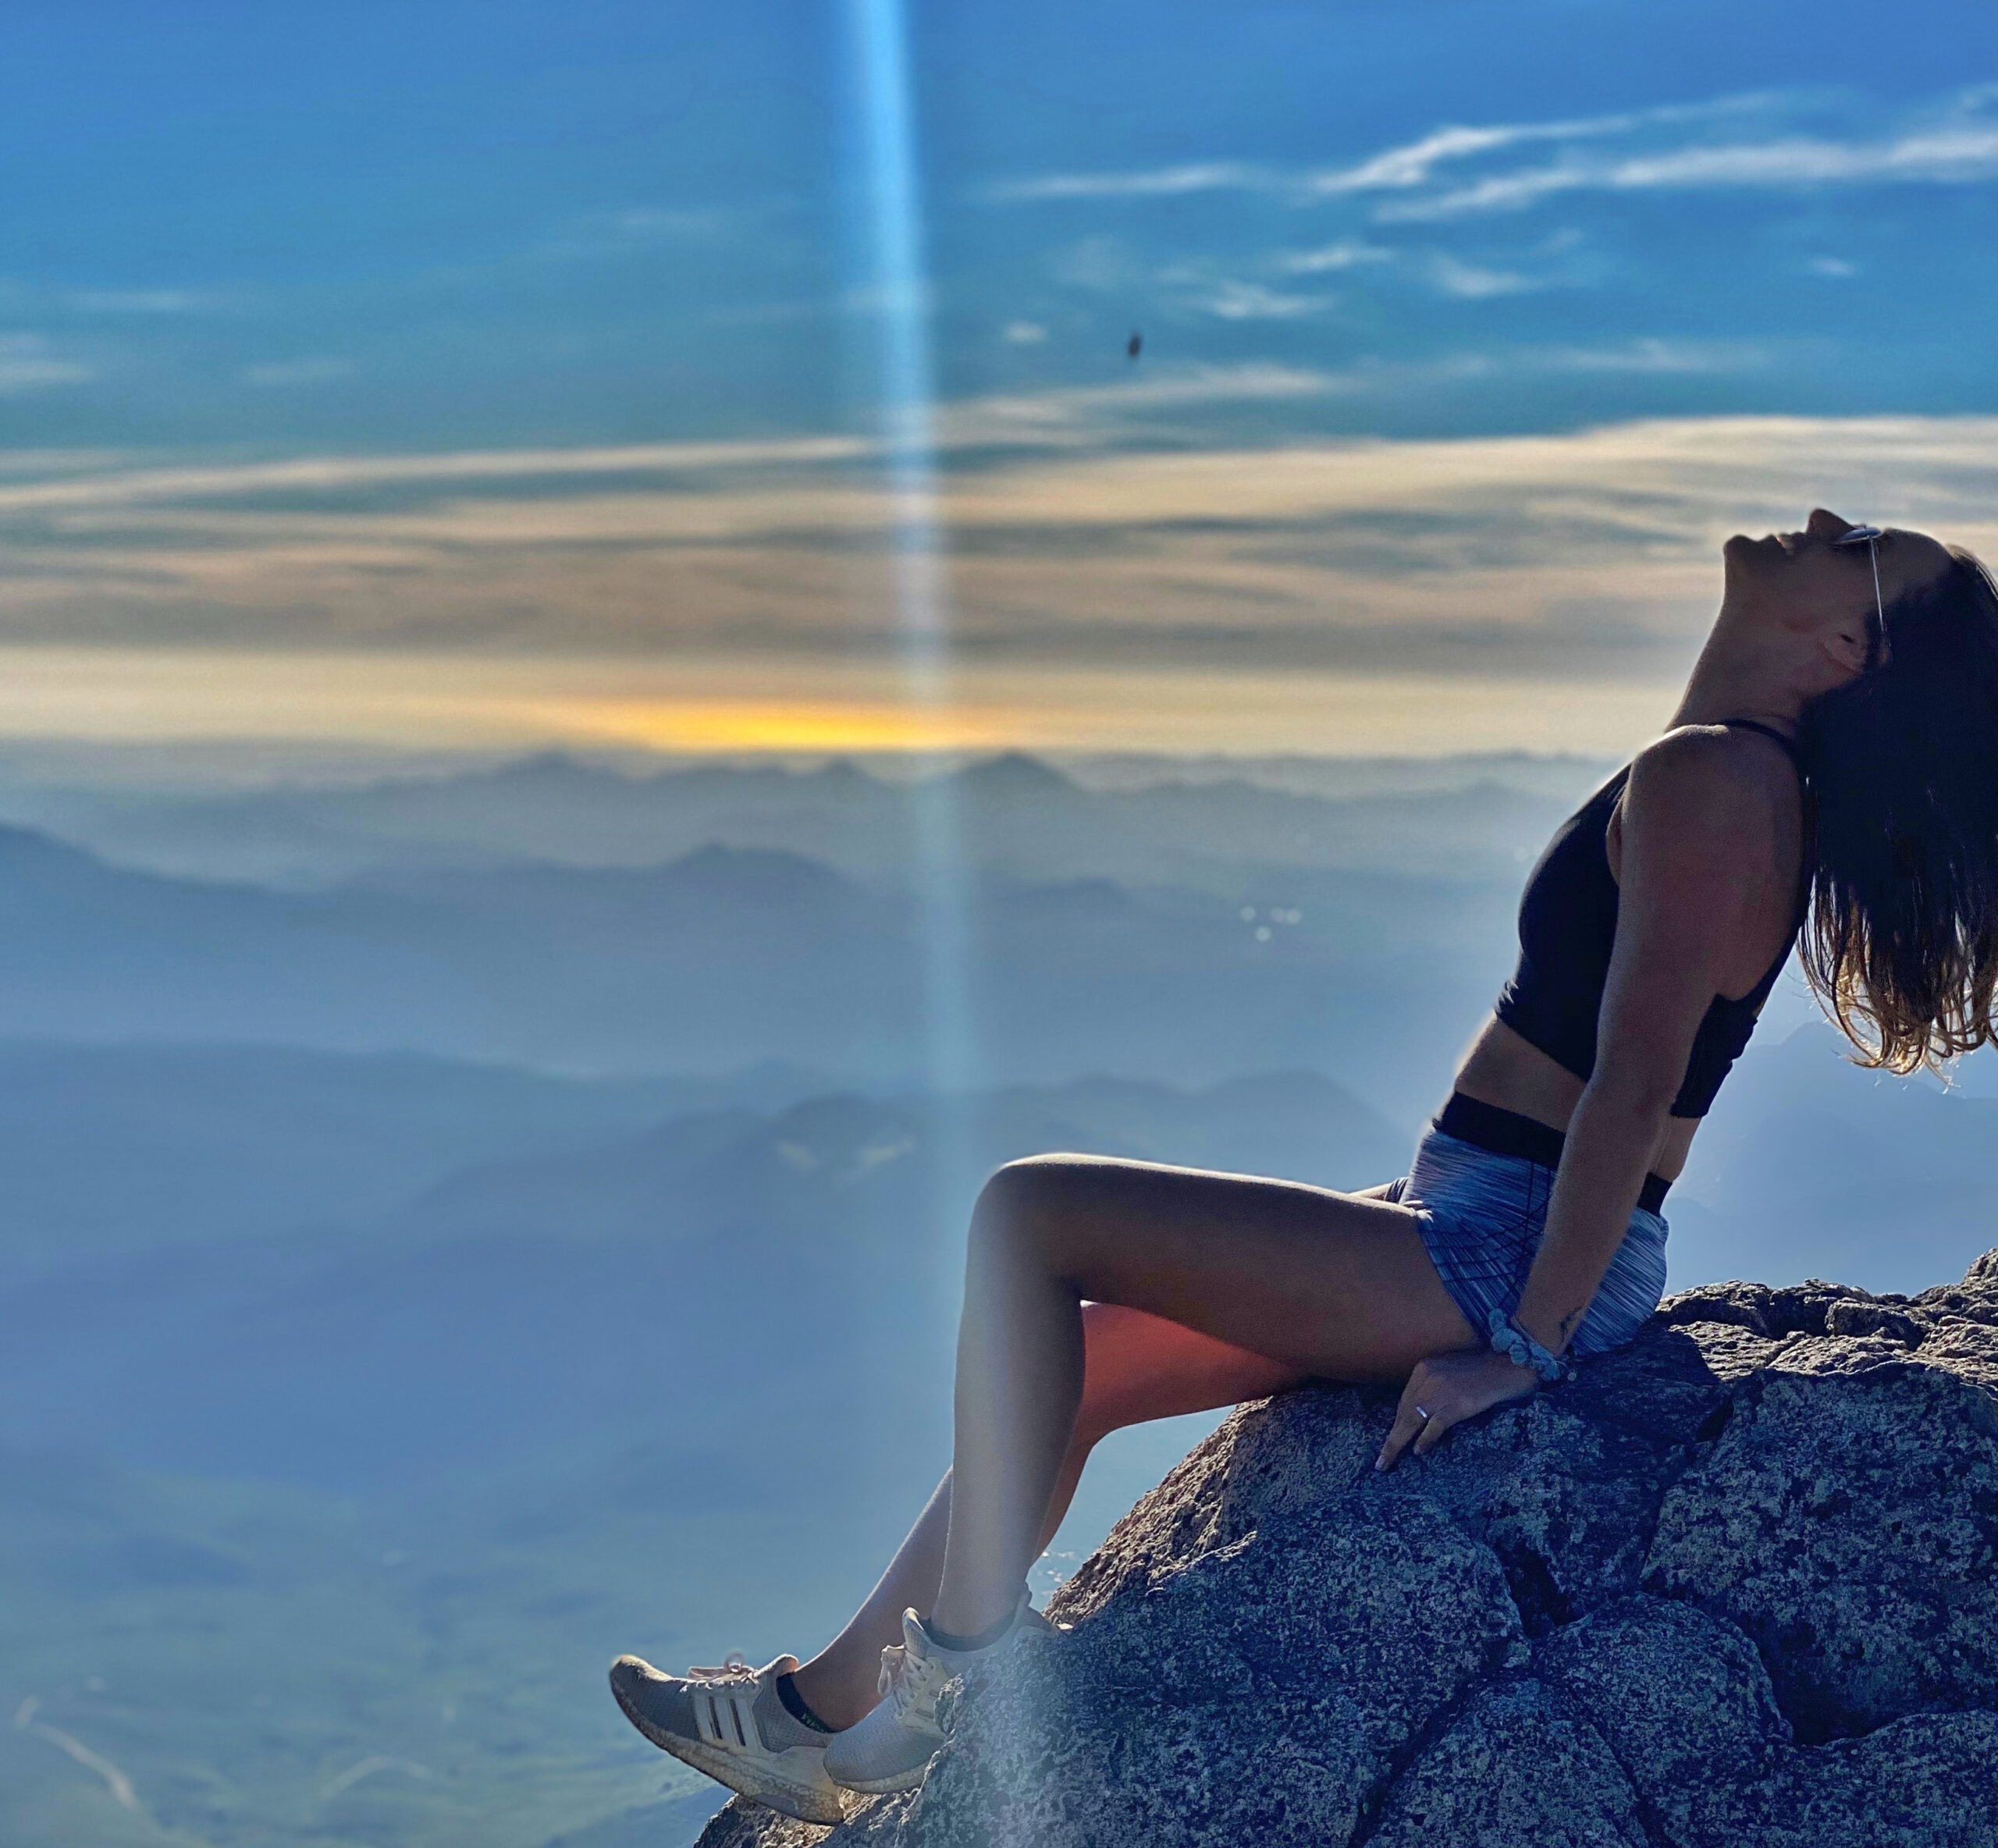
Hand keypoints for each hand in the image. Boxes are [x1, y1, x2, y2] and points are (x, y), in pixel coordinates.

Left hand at [1374, 1346, 1537, 1471]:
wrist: (1507, 1365)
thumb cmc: (1481, 1370)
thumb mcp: (1448, 1369)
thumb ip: (1433, 1385)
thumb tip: (1421, 1411)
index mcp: (1423, 1369)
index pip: (1404, 1400)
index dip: (1397, 1422)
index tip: (1391, 1438)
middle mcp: (1427, 1378)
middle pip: (1403, 1412)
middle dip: (1392, 1437)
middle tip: (1381, 1459)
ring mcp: (1440, 1392)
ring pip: (1411, 1421)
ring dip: (1397, 1444)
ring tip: (1388, 1462)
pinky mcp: (1456, 1405)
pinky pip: (1434, 1426)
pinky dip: (1425, 1440)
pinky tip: (1419, 1452)